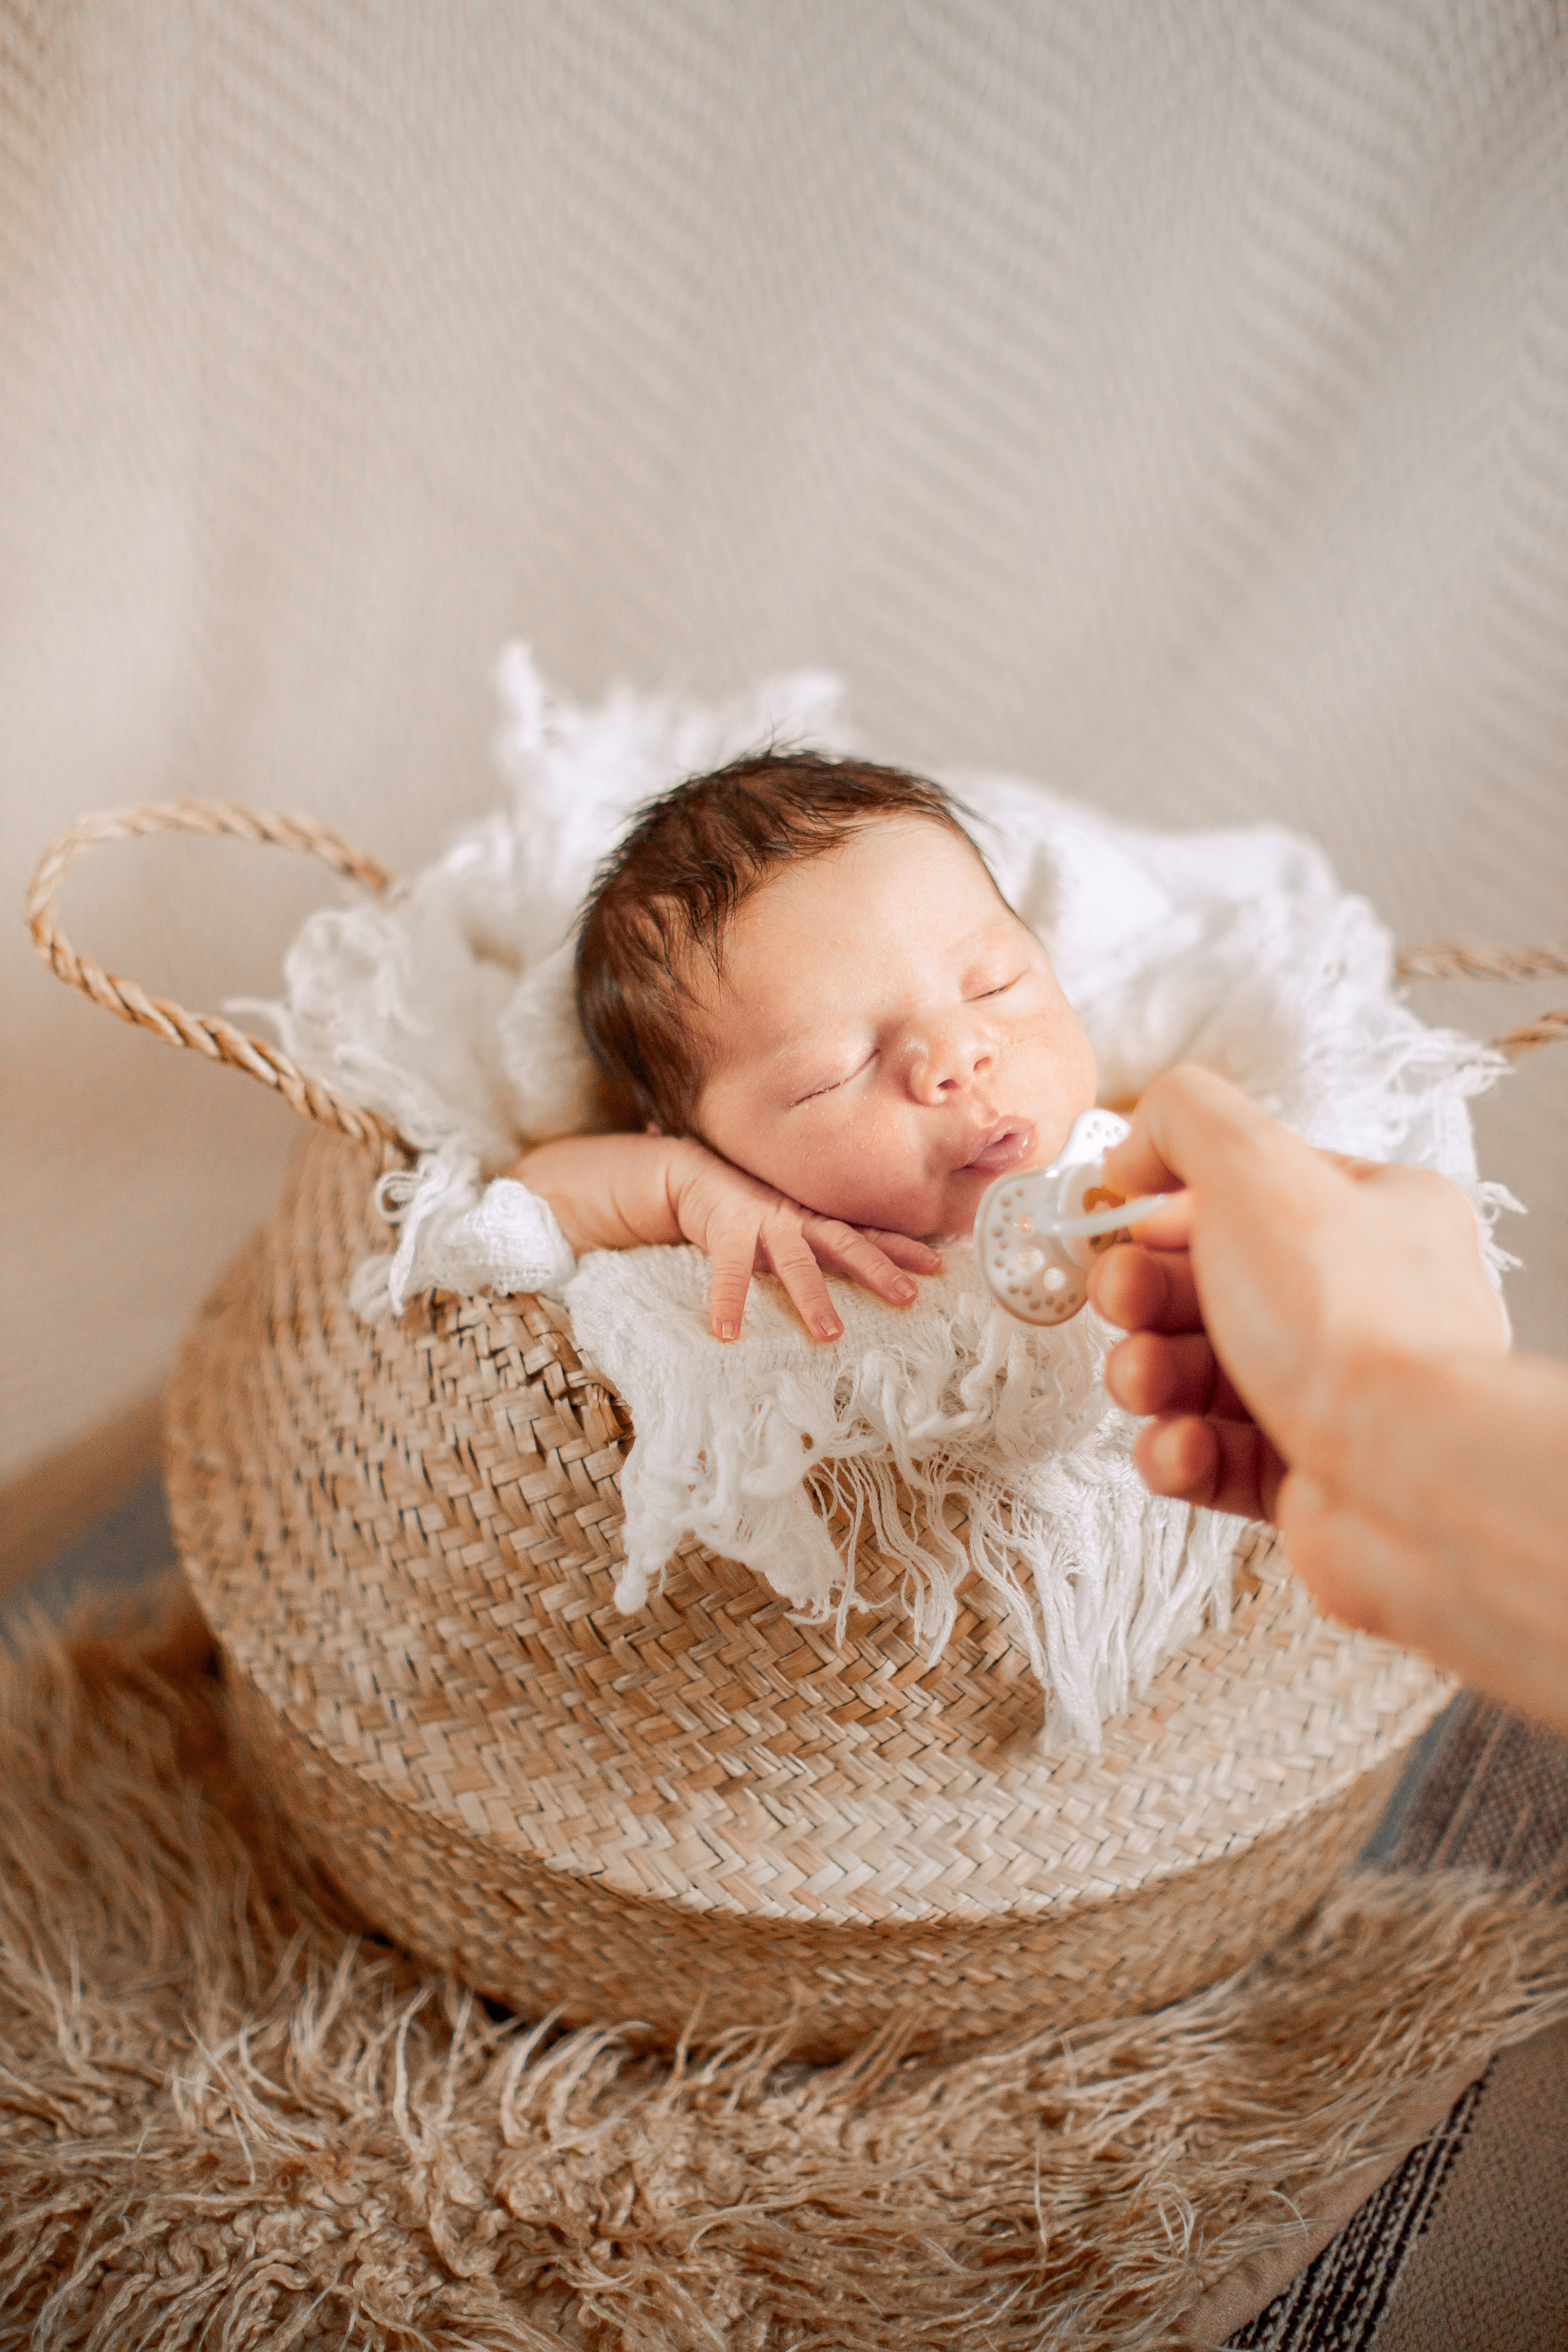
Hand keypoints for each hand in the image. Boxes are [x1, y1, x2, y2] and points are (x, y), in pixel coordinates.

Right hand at [663, 1142, 940, 1341]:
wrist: (695, 1175)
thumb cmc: (752, 1211)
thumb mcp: (795, 1225)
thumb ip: (826, 1244)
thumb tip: (871, 1272)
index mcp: (819, 1221)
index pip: (869, 1234)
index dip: (903, 1248)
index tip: (939, 1265)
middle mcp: (800, 1219)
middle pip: (848, 1243)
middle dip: (879, 1269)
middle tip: (908, 1296)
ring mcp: (765, 1222)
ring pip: (797, 1261)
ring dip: (814, 1297)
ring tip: (831, 1334)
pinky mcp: (727, 1229)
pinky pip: (730, 1269)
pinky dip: (728, 1300)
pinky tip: (727, 1331)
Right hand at [1085, 1066, 1507, 1524]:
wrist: (1408, 1479)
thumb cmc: (1353, 1327)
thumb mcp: (1256, 1167)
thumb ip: (1187, 1118)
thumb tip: (1138, 1141)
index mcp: (1371, 1217)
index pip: (1251, 1192)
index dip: (1172, 1208)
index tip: (1124, 1220)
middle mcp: (1361, 1304)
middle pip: (1210, 1287)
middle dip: (1144, 1298)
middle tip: (1122, 1301)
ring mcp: (1335, 1394)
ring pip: (1201, 1376)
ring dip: (1148, 1375)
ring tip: (1143, 1383)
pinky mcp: (1307, 1475)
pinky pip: (1214, 1454)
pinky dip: (1179, 1451)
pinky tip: (1178, 1445)